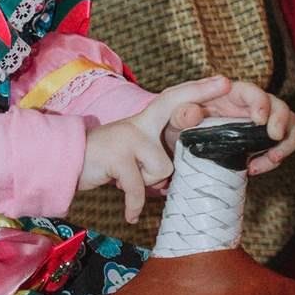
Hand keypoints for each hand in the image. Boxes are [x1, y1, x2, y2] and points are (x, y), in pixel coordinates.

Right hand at [78, 76, 232, 222]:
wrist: (67, 164)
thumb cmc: (104, 164)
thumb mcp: (133, 156)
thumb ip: (155, 158)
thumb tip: (173, 175)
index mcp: (145, 121)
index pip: (174, 100)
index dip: (199, 90)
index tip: (226, 79)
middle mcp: (139, 123)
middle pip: (176, 108)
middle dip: (202, 92)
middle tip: (227, 81)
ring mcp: (128, 136)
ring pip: (162, 170)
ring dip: (146, 185)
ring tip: (126, 180)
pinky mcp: (118, 155)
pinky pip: (139, 187)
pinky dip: (134, 204)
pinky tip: (131, 215)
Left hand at [187, 78, 294, 176]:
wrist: (178, 140)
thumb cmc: (178, 121)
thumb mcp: (174, 116)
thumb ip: (181, 113)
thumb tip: (192, 112)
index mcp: (230, 94)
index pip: (252, 91)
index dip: (260, 102)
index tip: (259, 119)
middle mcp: (248, 106)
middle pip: (278, 105)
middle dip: (282, 120)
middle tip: (274, 137)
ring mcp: (256, 124)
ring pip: (287, 125)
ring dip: (286, 141)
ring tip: (273, 158)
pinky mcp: (257, 141)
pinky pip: (278, 145)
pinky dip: (275, 157)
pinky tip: (255, 168)